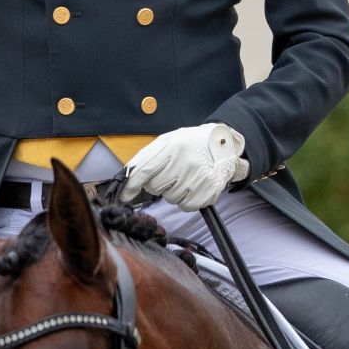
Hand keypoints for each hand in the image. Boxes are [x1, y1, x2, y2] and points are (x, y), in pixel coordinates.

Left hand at [121, 123, 249, 210]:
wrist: (223, 144)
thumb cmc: (191, 144)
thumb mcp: (168, 142)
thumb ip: (147, 158)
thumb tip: (128, 179)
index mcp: (172, 145)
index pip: (144, 170)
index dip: (131, 186)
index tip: (125, 195)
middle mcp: (185, 161)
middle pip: (155, 187)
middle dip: (158, 185)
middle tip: (171, 174)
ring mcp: (198, 176)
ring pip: (170, 198)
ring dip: (174, 192)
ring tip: (185, 177)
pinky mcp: (209, 189)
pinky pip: (186, 205)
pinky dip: (187, 200)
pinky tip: (194, 186)